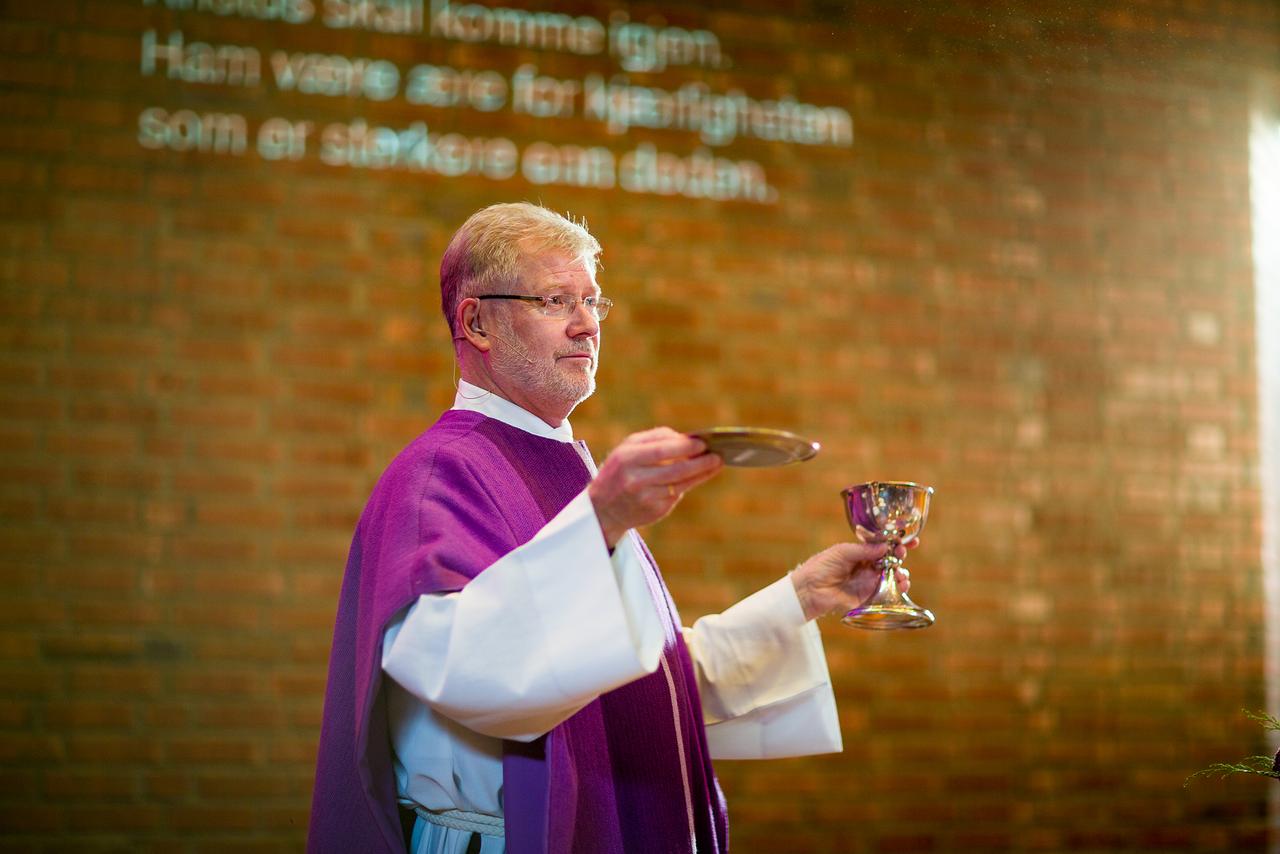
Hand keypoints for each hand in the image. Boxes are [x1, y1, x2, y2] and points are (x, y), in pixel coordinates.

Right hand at [588, 427, 723, 547]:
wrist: (603, 508)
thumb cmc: (620, 470)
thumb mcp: (626, 449)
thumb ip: (654, 439)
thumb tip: (686, 438)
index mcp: (626, 458)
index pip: (660, 451)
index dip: (684, 447)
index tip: (702, 443)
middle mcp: (634, 480)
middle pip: (675, 470)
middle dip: (699, 462)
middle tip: (716, 455)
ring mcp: (645, 498)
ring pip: (680, 484)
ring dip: (701, 473)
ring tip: (716, 463)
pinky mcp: (654, 511)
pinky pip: (676, 494)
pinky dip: (689, 484)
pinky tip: (700, 475)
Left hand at [790, 541, 915, 621]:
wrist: (810, 590)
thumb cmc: (821, 566)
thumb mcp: (842, 552)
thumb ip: (864, 550)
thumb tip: (885, 546)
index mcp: (860, 551)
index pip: (882, 545)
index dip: (896, 542)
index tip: (910, 539)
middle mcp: (867, 565)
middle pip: (891, 559)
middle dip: (900, 555)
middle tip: (902, 553)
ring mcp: (869, 580)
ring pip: (892, 575)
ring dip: (902, 572)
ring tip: (901, 573)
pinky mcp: (869, 596)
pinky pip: (887, 591)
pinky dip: (898, 587)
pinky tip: (902, 584)